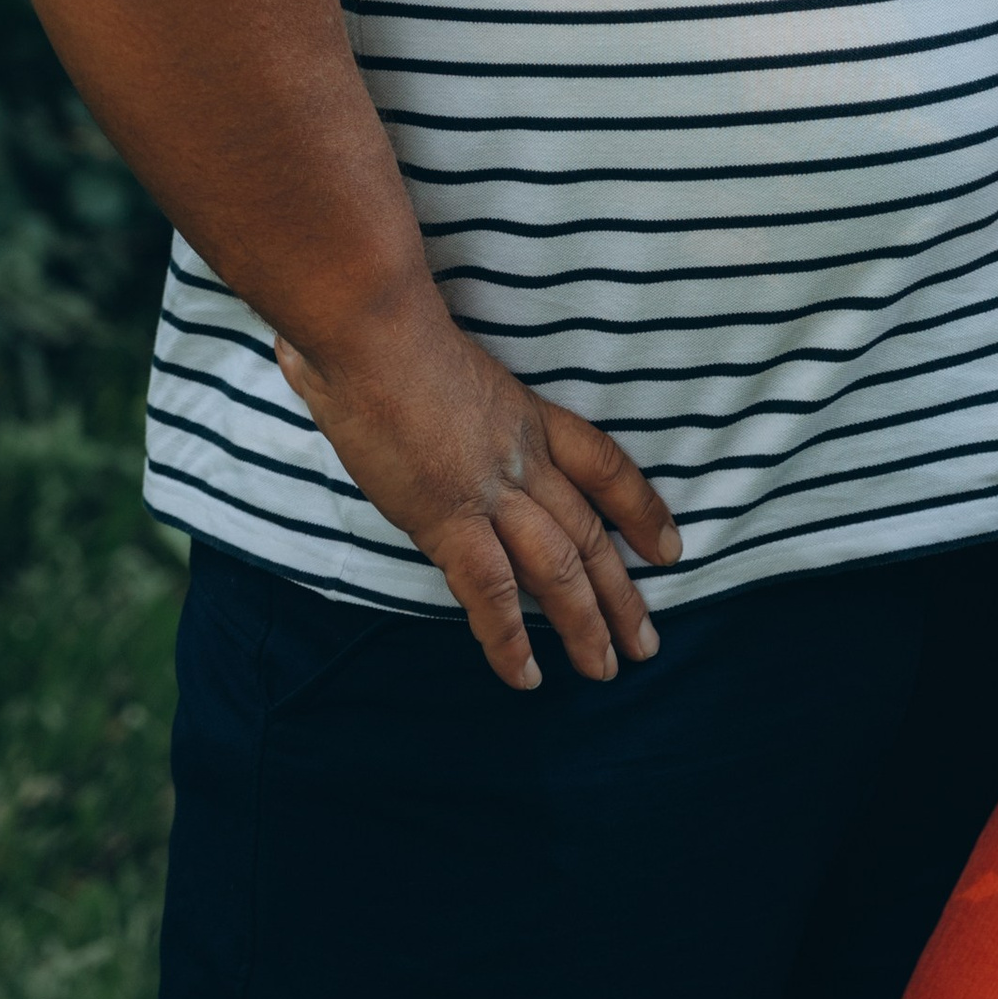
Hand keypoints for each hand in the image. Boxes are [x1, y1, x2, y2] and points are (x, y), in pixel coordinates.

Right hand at [276, 294, 682, 693]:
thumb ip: (418, 371)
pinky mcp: (448, 516)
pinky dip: (510, 639)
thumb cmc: (382, 321)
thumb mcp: (433, 349)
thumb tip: (328, 358)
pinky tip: (526, 677)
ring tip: (605, 671)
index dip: (641, 509)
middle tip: (646, 644)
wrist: (371, 324)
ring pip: (559, 570)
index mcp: (526, 413)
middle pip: (590, 533)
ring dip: (586, 625)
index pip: (604, 466)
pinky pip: (491, 591)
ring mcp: (490, 489)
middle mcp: (522, 456)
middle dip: (621, 594)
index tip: (669, 548)